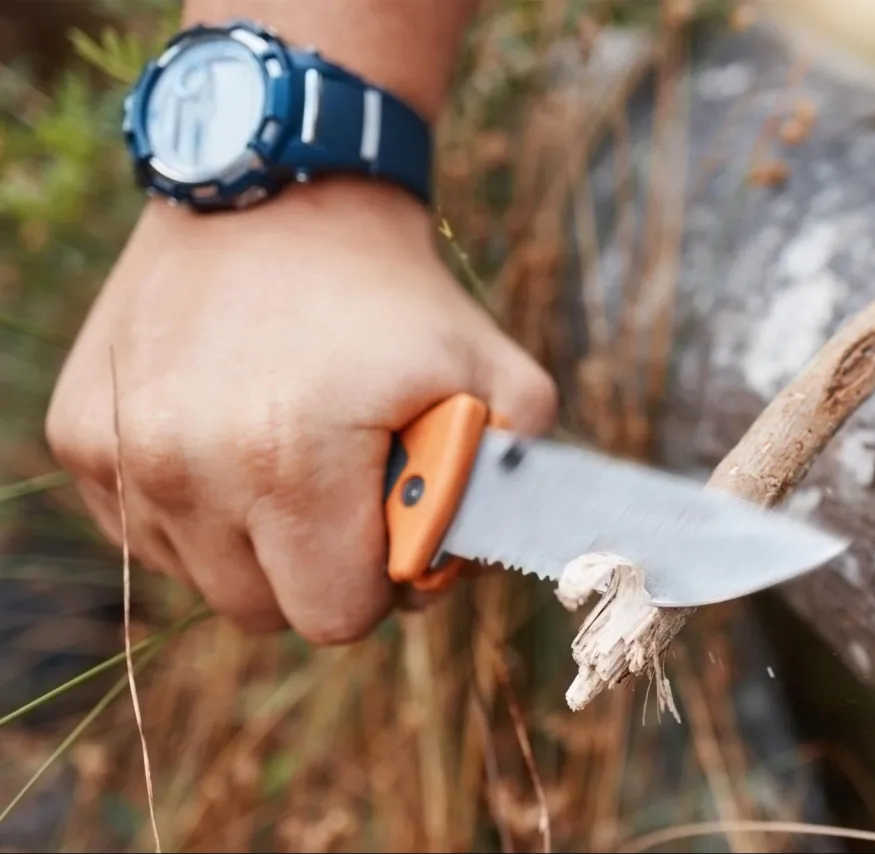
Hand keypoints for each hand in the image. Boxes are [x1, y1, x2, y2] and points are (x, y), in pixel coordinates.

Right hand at [45, 178, 557, 643]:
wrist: (275, 189)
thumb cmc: (392, 292)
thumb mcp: (489, 365)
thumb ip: (514, 473)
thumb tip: (485, 555)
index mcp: (290, 462)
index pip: (336, 615)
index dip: (380, 583)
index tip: (391, 524)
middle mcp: (186, 468)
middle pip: (265, 610)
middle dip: (317, 568)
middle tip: (343, 492)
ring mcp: (122, 454)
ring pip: (201, 578)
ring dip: (252, 542)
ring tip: (284, 453)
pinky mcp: (79, 436)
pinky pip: (146, 532)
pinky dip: (193, 509)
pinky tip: (226, 436)